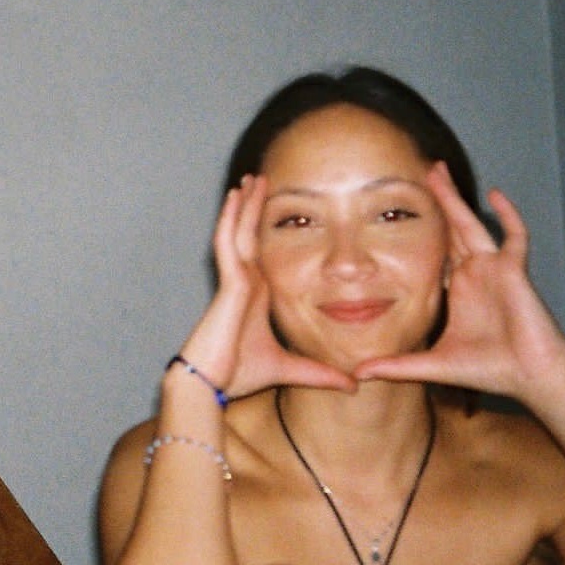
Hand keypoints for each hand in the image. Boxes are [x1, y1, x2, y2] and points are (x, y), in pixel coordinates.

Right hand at [177, 175, 355, 398]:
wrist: (212, 385)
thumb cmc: (241, 374)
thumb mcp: (291, 368)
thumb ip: (319, 374)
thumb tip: (352, 385)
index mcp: (257, 293)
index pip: (263, 251)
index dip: (267, 229)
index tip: (282, 210)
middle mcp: (246, 281)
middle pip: (251, 234)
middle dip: (256, 208)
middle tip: (264, 180)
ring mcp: (235, 279)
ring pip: (239, 231)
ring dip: (245, 204)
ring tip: (253, 178)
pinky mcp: (227, 282)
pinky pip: (227, 242)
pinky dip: (230, 218)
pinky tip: (234, 196)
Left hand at [354, 163, 564, 401]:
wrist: (531, 377)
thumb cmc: (490, 370)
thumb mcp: (434, 365)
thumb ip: (397, 366)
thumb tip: (357, 374)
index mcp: (457, 290)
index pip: (433, 253)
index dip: (418, 233)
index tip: (395, 212)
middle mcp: (474, 274)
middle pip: (449, 230)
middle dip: (436, 202)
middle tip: (419, 174)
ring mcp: (495, 269)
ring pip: (470, 225)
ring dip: (455, 199)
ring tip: (439, 171)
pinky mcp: (515, 270)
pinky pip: (515, 235)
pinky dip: (508, 214)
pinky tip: (495, 194)